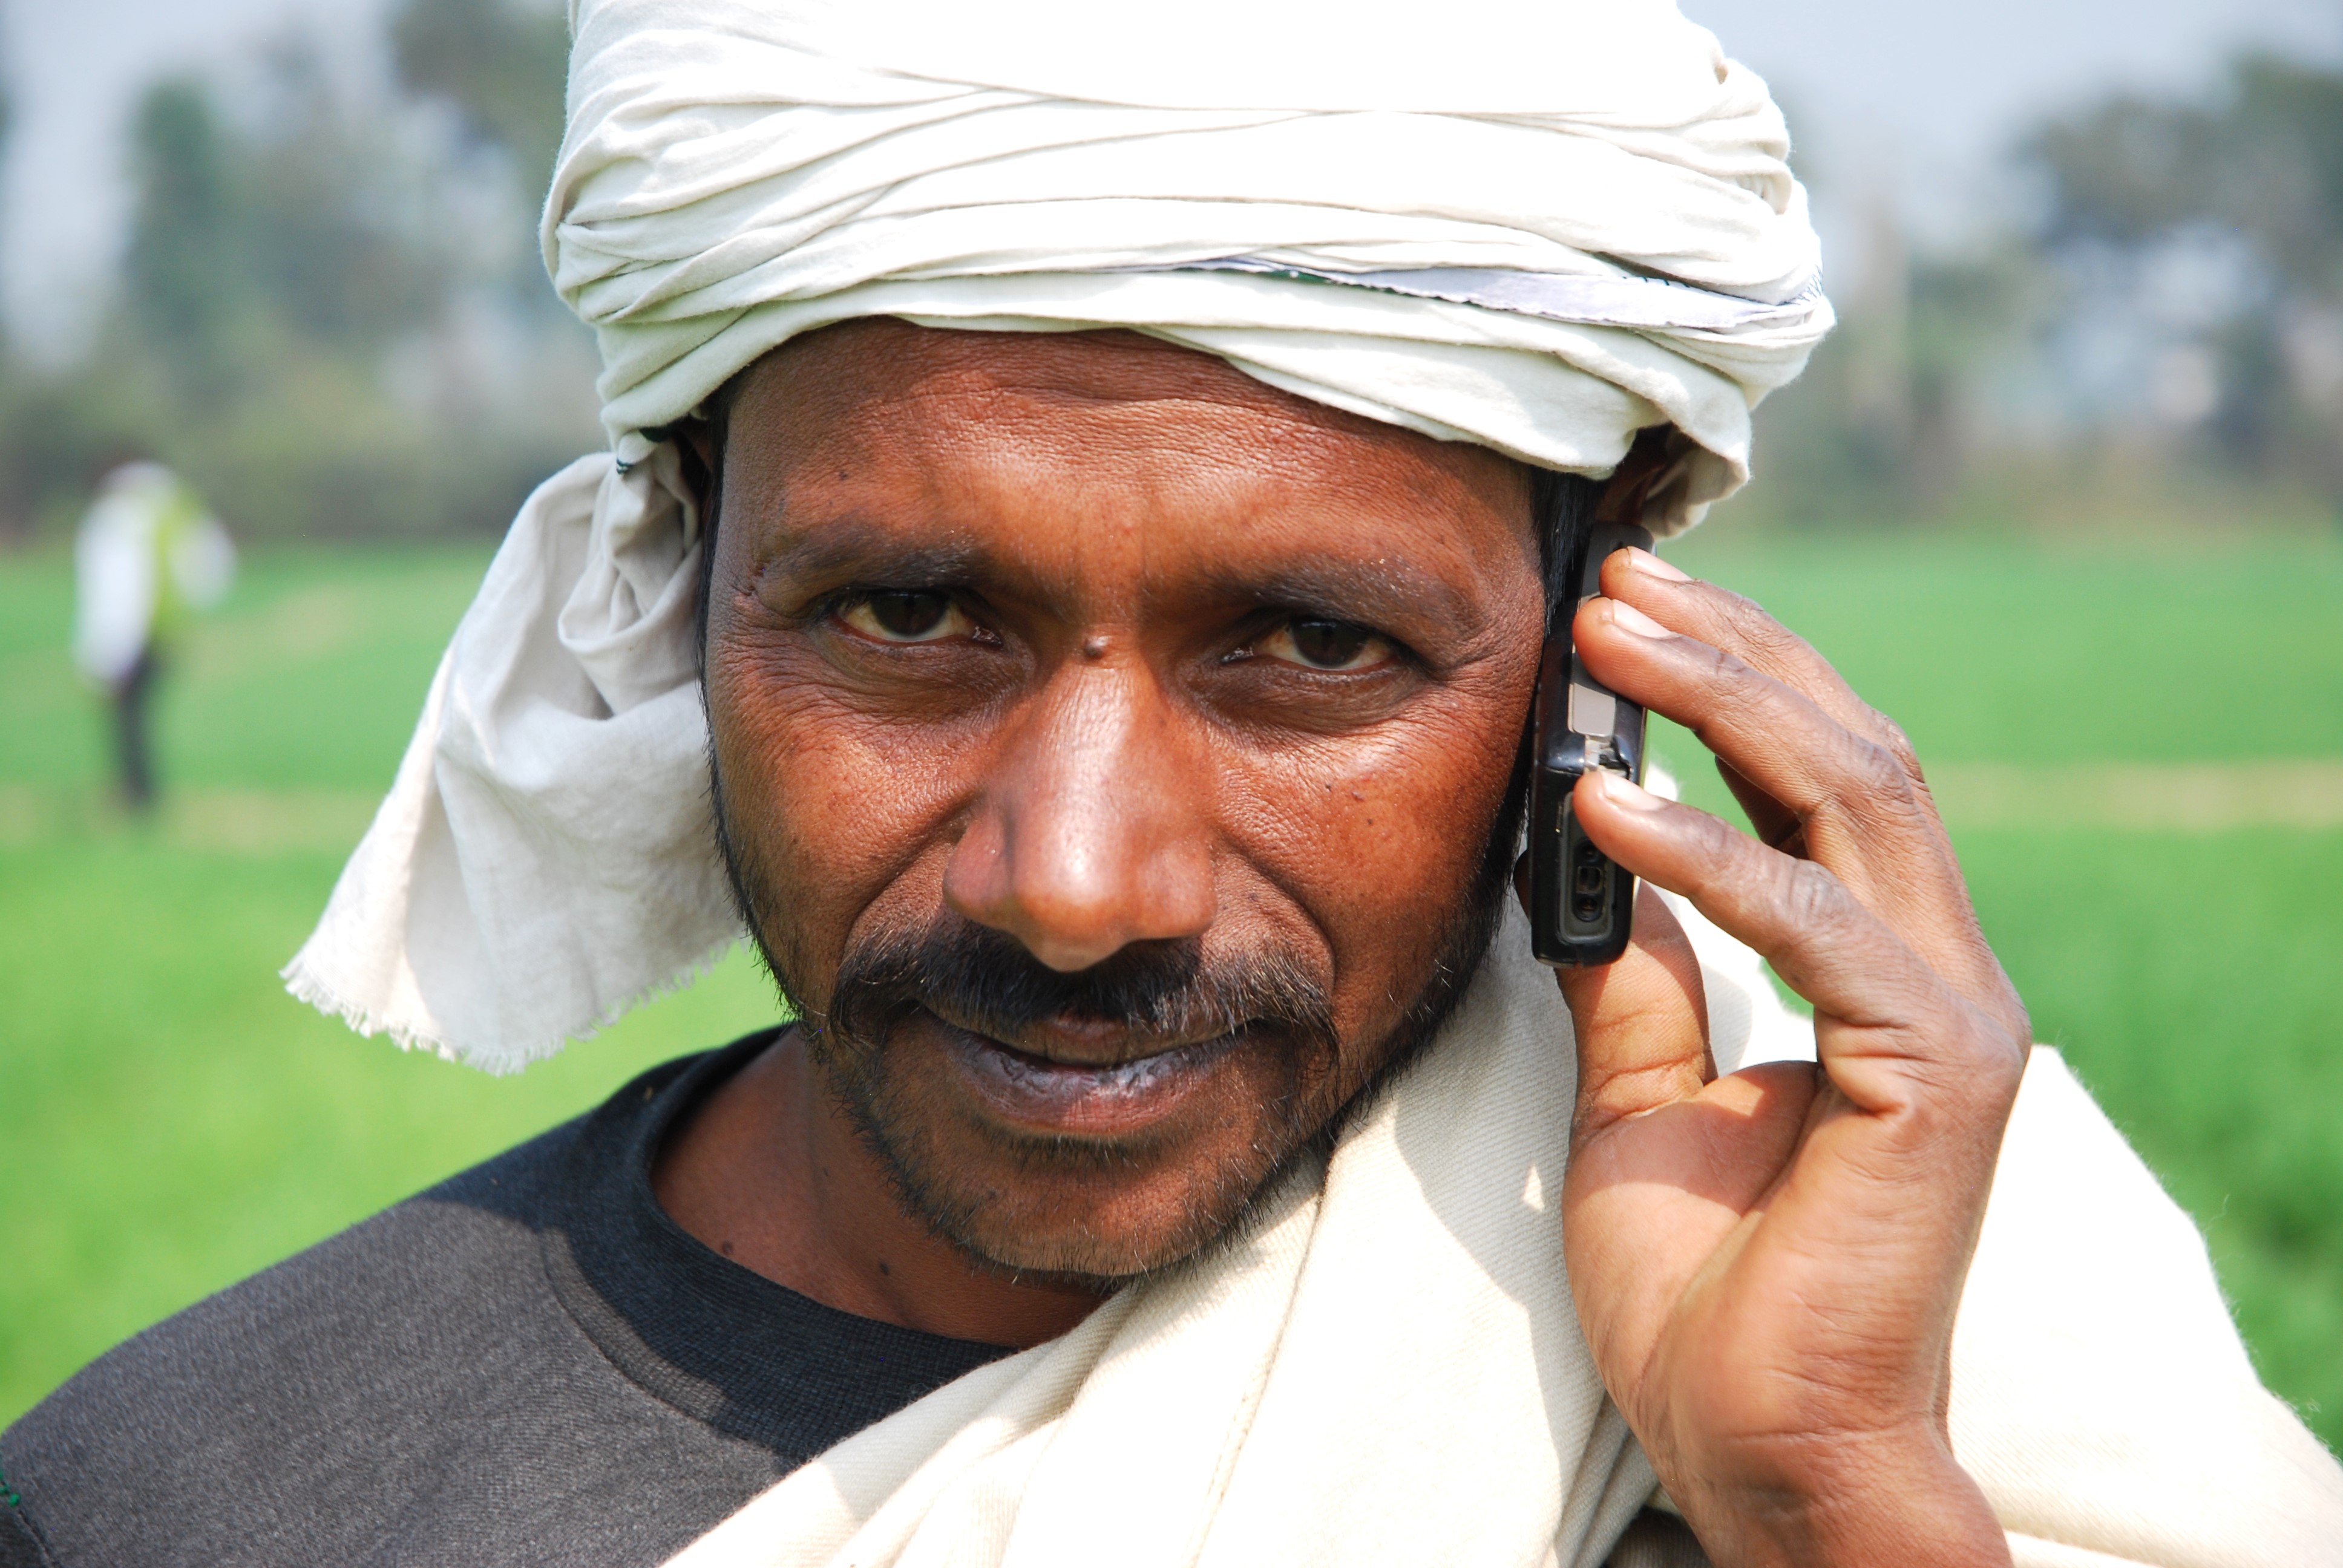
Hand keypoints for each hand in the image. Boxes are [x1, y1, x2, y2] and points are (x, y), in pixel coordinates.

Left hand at [1552, 549, 2029, 1567]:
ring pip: (1856, 799)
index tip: (1619, 613)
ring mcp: (1950, 1018)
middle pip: (1850, 753)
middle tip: (1610, 586)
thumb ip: (1638, 983)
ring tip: (1602, 642)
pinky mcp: (1936, 1077)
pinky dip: (1709, 857)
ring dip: (1725, 705)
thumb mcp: (1641, 1100)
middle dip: (1730, 654)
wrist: (1757, 1445)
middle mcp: (1934, 972)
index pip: (1820, 777)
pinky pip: (1819, 929)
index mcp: (1877, 967)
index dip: (1731, 678)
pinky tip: (1603, 804)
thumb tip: (1591, 871)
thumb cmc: (1708, 1292)